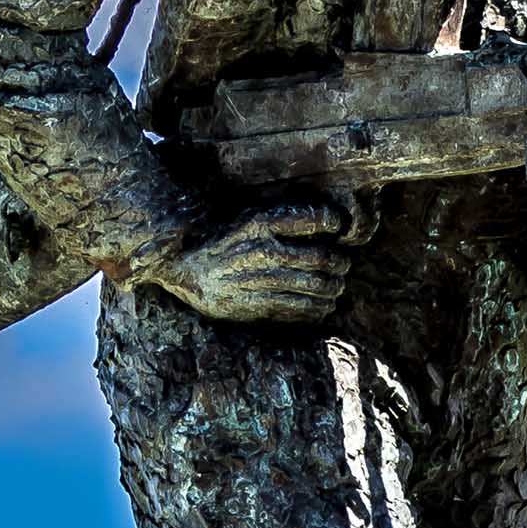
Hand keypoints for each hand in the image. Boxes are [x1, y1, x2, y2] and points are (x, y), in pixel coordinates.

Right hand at [148, 203, 352, 323]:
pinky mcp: (255, 304)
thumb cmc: (222, 241)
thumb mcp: (247, 219)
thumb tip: (326, 223)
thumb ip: (280, 221)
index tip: (339, 228)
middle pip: (320, 258)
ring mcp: (260, 279)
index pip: (313, 219)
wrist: (183, 267)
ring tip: (336, 287)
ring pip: (315, 286)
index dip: (334, 223)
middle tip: (343, 265)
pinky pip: (299, 308)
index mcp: (261, 223)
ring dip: (333, 288)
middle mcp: (262, 250)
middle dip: (340, 263)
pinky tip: (323, 306)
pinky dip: (318, 308)